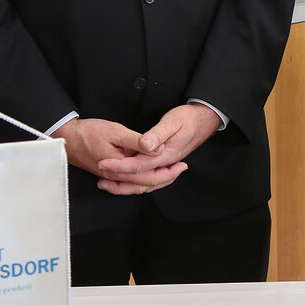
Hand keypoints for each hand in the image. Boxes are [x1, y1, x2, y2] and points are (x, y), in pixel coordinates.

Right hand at [57, 116, 185, 195]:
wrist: (66, 138)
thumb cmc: (88, 133)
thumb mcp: (115, 131)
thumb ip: (136, 141)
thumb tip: (155, 149)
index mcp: (119, 168)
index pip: (148, 176)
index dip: (167, 172)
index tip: (181, 164)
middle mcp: (115, 177)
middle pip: (145, 184)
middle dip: (166, 178)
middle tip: (181, 168)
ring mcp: (111, 177)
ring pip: (137, 185)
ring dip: (155, 180)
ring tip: (171, 172)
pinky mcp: (109, 174)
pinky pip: (129, 182)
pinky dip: (142, 180)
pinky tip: (150, 175)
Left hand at [97, 103, 219, 193]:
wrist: (205, 120)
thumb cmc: (189, 118)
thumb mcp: (173, 121)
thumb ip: (158, 134)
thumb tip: (145, 146)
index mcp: (166, 155)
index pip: (138, 165)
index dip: (119, 166)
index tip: (102, 162)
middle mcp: (166, 164)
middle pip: (140, 180)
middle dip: (118, 180)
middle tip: (99, 177)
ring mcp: (166, 165)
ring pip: (144, 184)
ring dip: (124, 186)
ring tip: (106, 183)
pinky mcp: (165, 164)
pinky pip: (148, 180)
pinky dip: (135, 183)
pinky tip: (124, 179)